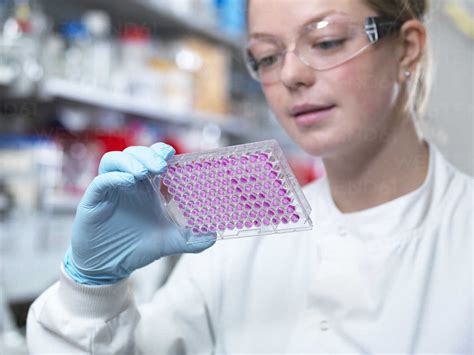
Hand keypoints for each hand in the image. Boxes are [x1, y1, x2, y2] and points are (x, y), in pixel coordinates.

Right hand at [63, 143, 215, 284]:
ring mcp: (109, 189)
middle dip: (148, 154)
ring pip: (114, 160)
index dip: (160, 151)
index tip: (171, 156)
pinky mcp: (93, 200)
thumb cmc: (136, 246)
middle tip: (161, 166)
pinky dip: (114, 177)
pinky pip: (101, 181)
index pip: (152, 158)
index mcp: (146, 187)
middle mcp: (128, 183)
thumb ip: (190, 239)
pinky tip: (128, 181)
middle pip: (135, 153)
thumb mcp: (167, 242)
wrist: (109, 266)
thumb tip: (213, 236)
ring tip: (143, 172)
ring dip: (130, 161)